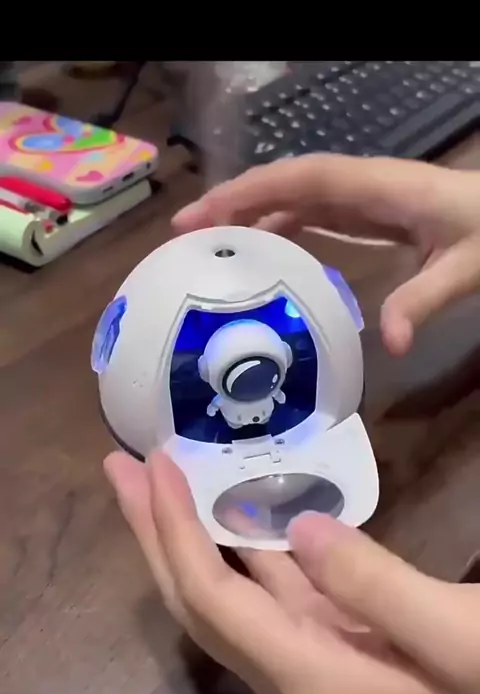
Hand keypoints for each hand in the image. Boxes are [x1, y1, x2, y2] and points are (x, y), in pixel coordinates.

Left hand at [105, 450, 479, 693]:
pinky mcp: (335, 638)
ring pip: (229, 591)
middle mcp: (289, 665)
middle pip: (197, 599)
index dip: (173, 531)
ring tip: (162, 480)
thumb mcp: (454, 642)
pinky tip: (243, 510)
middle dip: (153, 533)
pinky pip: (272, 588)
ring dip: (191, 534)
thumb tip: (301, 525)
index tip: (154, 467)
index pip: (211, 597)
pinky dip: (247, 545)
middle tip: (122, 469)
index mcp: (306, 672)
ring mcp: (310, 652)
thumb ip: (376, 588)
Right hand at [172, 154, 479, 355]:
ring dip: (250, 214)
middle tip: (185, 234)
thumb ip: (424, 300)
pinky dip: (279, 227)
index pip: (299, 181)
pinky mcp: (367, 213)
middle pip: (284, 183)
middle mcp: (360, 185)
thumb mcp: (465, 267)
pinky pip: (311, 213)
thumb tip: (387, 345)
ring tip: (210, 244)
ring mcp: (362, 197)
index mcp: (376, 187)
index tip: (202, 217)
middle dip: (233, 202)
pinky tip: (262, 253)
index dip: (247, 193)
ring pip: (293, 196)